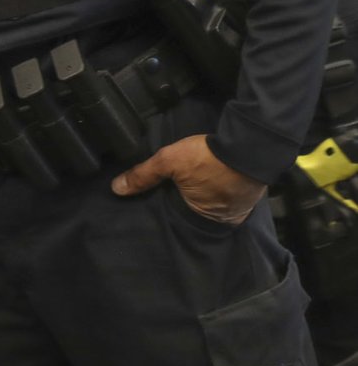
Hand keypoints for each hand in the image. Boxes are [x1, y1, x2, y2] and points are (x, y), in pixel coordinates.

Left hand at [111, 133, 265, 225]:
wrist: (250, 144)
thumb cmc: (209, 158)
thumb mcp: (170, 161)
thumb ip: (143, 175)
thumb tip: (116, 189)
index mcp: (204, 220)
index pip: (180, 218)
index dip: (170, 206)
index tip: (162, 196)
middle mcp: (223, 221)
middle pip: (198, 211)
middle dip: (187, 200)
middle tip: (177, 186)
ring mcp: (239, 208)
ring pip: (215, 203)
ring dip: (206, 193)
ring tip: (195, 179)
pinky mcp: (250, 193)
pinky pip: (230, 194)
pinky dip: (221, 186)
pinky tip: (214, 175)